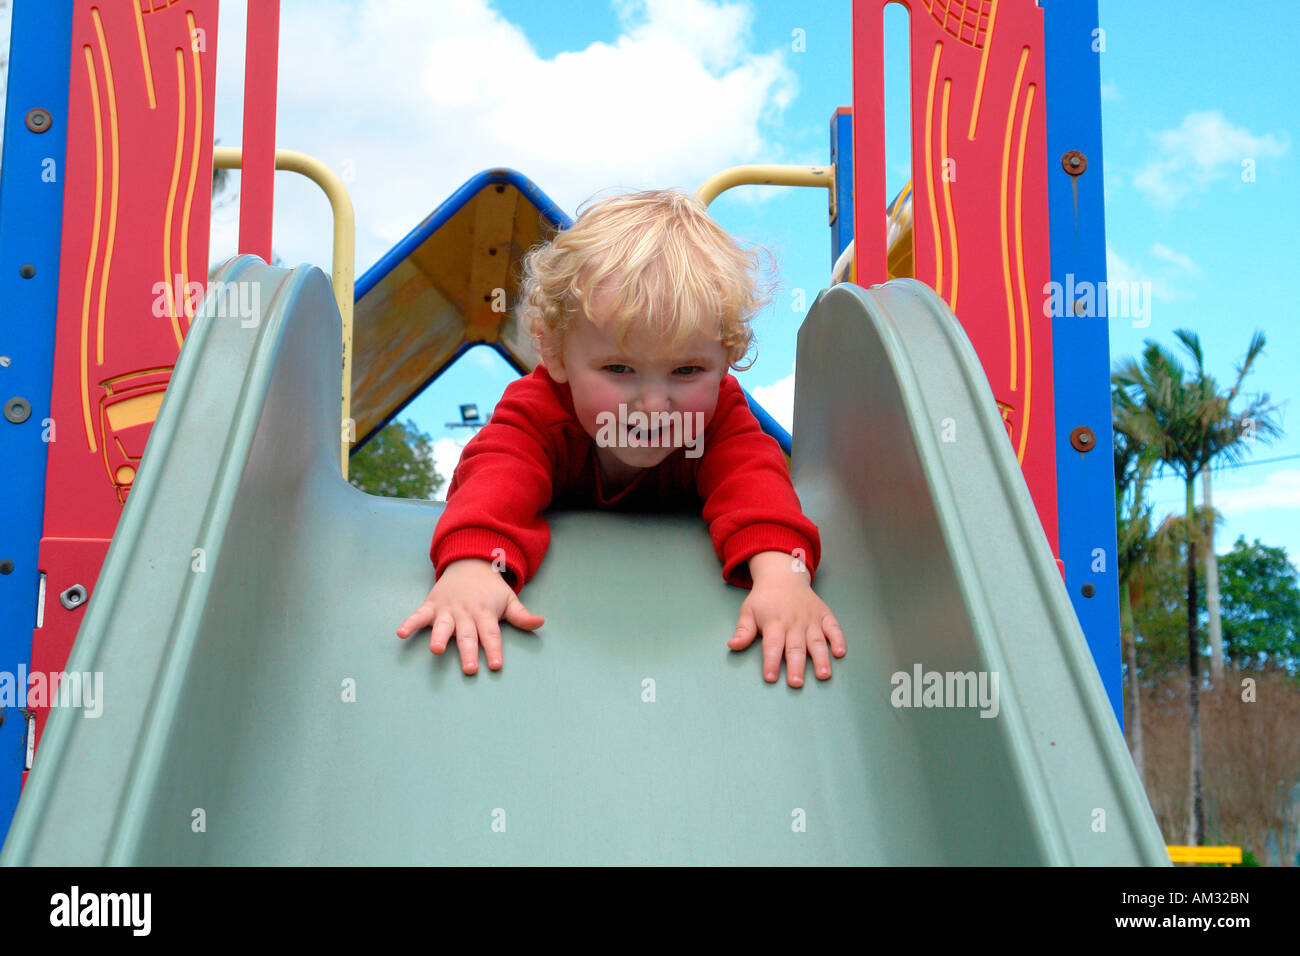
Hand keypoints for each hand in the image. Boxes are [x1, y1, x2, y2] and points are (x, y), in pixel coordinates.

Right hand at [396, 558, 543, 673]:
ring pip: (443, 626)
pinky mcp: (431, 605)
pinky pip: (418, 615)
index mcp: (485, 612)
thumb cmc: (490, 588)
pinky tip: (401, 633)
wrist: (469, 562)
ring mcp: (447, 609)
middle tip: (469, 669)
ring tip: (436, 650)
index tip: (495, 665)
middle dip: (468, 652)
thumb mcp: (508, 599)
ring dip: (439, 637)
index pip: (491, 634)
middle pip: (467, 635)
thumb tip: (541, 623)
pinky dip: (409, 623)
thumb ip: (521, 615)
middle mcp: (466, 612)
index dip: (493, 649)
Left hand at [727, 552, 845, 686]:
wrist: (783, 576)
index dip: (770, 662)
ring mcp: (811, 619)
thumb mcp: (748, 611)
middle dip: (796, 666)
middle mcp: (794, 622)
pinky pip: (833, 627)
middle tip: (796, 683)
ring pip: (816, 640)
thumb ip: (744, 630)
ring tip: (823, 675)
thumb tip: (732, 646)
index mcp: (774, 622)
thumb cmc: (764, 599)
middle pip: (795, 647)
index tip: (770, 678)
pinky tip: (840, 653)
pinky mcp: (824, 615)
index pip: (772, 645)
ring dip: (821, 658)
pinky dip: (838, 639)